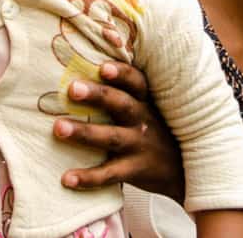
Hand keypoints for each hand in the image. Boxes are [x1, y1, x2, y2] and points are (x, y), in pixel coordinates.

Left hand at [53, 62, 184, 202]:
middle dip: (97, 95)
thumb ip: (124, 92)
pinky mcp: (135, 170)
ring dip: (84, 132)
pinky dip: (88, 178)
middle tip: (72, 88)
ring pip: (111, 137)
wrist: (184, 170)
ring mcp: (139, 145)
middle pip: (121, 104)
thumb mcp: (149, 108)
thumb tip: (88, 63)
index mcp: (145, 101)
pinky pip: (110, 174)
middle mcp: (143, 120)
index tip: (103, 67)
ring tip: (58, 128)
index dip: (121, 73)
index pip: (136, 82)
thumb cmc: (156, 130)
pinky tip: (66, 178)